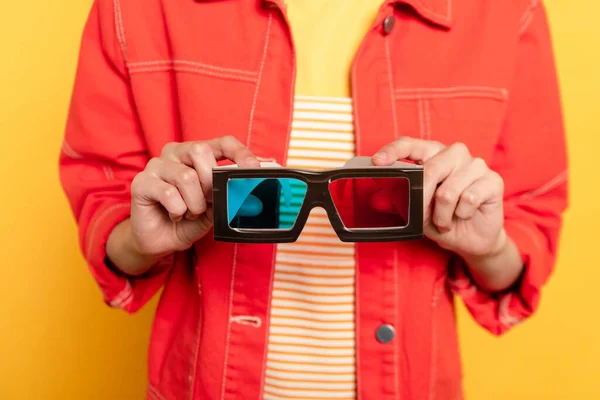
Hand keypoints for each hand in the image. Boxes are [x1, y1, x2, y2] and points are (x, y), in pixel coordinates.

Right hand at [128, 136, 258, 257]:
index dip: (239, 153)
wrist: (161, 241)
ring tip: (190, 213)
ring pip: (186, 176)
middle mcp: (175, 154)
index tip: (252, 168)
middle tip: (209, 202)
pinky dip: (178, 211)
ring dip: (195, 204)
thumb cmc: (189, 219)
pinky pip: (168, 193)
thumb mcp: (215, 207)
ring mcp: (156, 165)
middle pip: (199, 152)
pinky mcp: (141, 182)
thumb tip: (246, 189)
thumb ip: (228, 194)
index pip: (222, 142)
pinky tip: (174, 215)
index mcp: (196, 154)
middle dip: (210, 182)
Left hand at [372, 137, 504, 258]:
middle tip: (422, 215)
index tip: (377, 162)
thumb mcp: (415, 212)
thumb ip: (399, 201)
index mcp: (432, 155)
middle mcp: (454, 154)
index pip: (410, 144)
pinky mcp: (493, 180)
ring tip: (445, 220)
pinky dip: (462, 214)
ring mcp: (475, 165)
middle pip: (430, 169)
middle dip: (422, 199)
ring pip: (448, 190)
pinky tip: (465, 214)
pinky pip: (469, 198)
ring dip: (442, 214)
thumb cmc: (442, 219)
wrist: (471, 239)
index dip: (393, 151)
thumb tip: (377, 198)